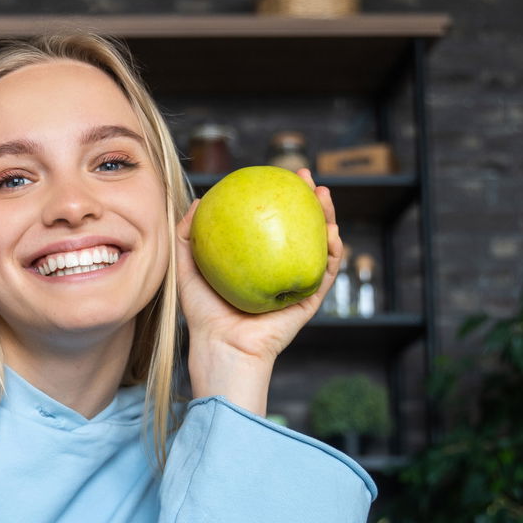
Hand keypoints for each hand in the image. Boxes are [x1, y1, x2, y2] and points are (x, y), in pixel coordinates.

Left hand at [175, 169, 343, 407]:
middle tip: (306, 177)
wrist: (222, 347)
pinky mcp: (309, 302)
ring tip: (324, 195)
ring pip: (320, 245)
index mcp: (256, 262)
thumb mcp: (187, 268)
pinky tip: (333, 232)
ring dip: (329, 217)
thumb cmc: (203, 314)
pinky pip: (326, 273)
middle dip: (308, 200)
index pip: (272, 223)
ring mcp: (296, 285)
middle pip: (301, 228)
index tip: (276, 175)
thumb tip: (197, 202)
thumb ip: (188, 236)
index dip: (277, 198)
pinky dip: (334, 252)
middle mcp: (279, 270)